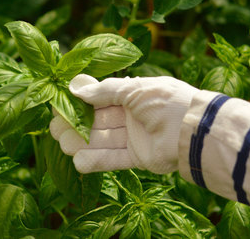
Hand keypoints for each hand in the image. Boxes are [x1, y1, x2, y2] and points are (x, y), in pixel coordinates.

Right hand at [49, 74, 198, 173]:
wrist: (194, 130)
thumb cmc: (166, 101)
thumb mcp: (134, 89)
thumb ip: (104, 90)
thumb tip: (75, 87)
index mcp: (132, 95)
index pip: (100, 98)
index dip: (80, 102)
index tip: (60, 105)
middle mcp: (132, 116)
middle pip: (97, 121)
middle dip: (76, 124)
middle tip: (54, 128)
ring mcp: (135, 137)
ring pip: (102, 140)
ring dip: (82, 143)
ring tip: (62, 144)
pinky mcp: (138, 158)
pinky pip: (114, 159)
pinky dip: (96, 160)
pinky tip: (78, 161)